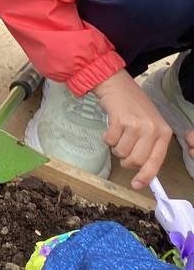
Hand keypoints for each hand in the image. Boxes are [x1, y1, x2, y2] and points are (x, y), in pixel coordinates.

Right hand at [93, 71, 183, 188]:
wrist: (116, 84)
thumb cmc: (132, 106)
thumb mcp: (148, 125)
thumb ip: (148, 146)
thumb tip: (142, 173)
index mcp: (163, 132)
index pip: (156, 161)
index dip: (146, 176)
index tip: (137, 185)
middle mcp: (152, 129)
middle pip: (136, 160)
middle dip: (126, 160)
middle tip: (122, 152)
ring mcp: (137, 125)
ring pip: (121, 152)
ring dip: (115, 147)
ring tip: (118, 134)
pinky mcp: (120, 121)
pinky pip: (109, 141)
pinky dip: (107, 138)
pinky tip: (111, 127)